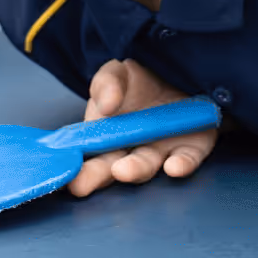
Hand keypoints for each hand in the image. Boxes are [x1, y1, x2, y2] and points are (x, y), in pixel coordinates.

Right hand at [66, 59, 217, 197]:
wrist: (181, 72)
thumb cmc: (140, 82)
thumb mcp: (117, 74)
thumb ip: (106, 84)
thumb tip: (106, 105)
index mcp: (107, 136)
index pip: (87, 155)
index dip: (75, 167)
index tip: (65, 175)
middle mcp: (132, 150)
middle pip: (112, 167)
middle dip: (97, 176)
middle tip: (80, 185)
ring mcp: (162, 151)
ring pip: (148, 165)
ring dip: (135, 169)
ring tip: (122, 170)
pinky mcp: (192, 148)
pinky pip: (187, 159)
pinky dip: (181, 164)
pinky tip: (174, 167)